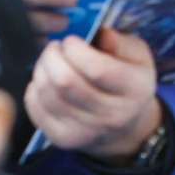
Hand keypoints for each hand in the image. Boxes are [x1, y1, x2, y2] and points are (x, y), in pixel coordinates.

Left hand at [25, 29, 162, 159]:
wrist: (125, 127)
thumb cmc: (129, 82)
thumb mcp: (139, 57)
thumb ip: (121, 42)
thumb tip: (101, 34)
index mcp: (135, 89)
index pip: (96, 69)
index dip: (76, 49)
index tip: (72, 41)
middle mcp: (112, 115)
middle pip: (66, 82)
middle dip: (52, 56)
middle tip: (55, 48)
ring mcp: (85, 131)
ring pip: (47, 94)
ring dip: (41, 69)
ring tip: (49, 61)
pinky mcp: (63, 139)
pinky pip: (36, 108)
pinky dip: (35, 88)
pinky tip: (46, 80)